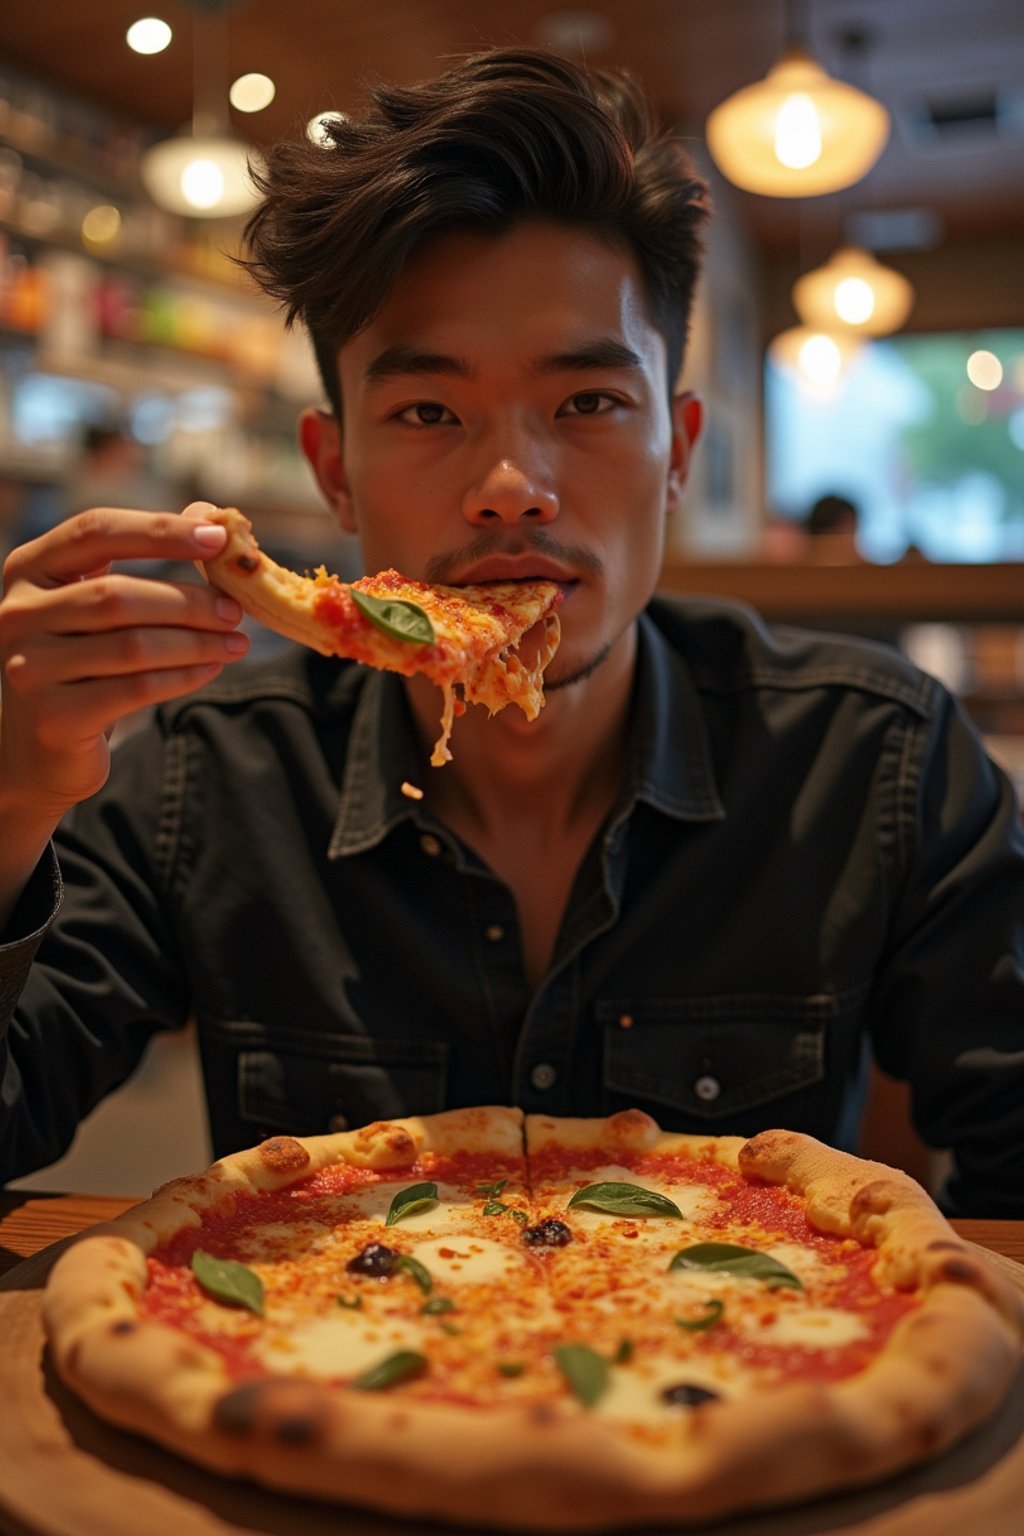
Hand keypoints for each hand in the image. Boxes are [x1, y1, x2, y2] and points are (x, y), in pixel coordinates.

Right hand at [0, 502, 250, 822]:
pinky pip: (136, 688)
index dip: (159, 531)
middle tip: (237, 610)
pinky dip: (183, 677)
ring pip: (132, 646)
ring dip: (196, 642)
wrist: (40, 745)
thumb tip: (208, 514)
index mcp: (28, 569)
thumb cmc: (84, 661)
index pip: (95, 531)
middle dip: (189, 601)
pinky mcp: (54, 717)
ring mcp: (29, 667)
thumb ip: (144, 554)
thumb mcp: (101, 603)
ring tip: (236, 642)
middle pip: (118, 595)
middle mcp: (18, 613)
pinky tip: (211, 669)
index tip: (217, 538)